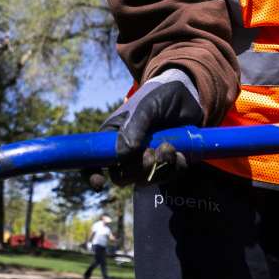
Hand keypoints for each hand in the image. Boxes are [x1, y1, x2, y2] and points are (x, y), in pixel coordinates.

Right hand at [88, 68, 201, 186]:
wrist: (187, 95)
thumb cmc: (159, 96)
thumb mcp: (146, 106)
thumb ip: (135, 127)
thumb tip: (123, 154)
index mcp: (112, 138)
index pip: (93, 161)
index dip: (91, 175)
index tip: (100, 182)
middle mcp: (126, 153)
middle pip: (121, 177)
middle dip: (136, 170)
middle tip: (151, 153)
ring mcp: (146, 161)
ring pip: (145, 180)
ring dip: (159, 167)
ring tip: (170, 147)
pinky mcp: (166, 165)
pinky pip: (168, 177)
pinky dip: (175, 168)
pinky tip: (181, 152)